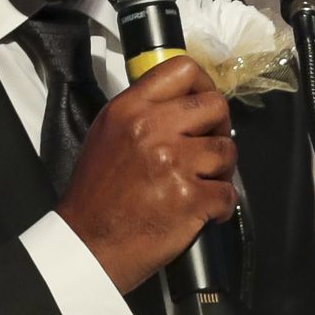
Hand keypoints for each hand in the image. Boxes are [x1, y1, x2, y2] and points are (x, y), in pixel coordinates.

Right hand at [57, 55, 238, 292]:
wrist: (87, 245)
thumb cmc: (96, 196)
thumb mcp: (107, 134)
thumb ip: (142, 111)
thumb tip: (183, 102)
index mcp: (129, 109)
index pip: (183, 68)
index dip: (204, 84)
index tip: (205, 103)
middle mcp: (152, 129)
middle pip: (215, 105)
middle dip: (220, 127)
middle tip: (209, 147)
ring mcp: (173, 162)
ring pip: (227, 149)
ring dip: (222, 169)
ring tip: (203, 181)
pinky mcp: (189, 197)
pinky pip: (228, 192)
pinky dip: (221, 205)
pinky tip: (204, 209)